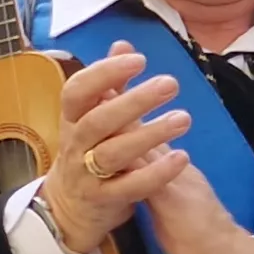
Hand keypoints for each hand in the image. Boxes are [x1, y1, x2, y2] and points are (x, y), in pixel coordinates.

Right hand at [38, 44, 192, 253]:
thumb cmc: (88, 154)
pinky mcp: (103, 200)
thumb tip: (123, 44)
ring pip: (113, 153)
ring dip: (149, 135)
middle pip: (98, 120)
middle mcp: (75, 145)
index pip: (77, 91)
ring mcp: (86, 175)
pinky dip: (156, 174)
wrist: (69, 209)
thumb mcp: (92, 118)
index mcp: (72, 120)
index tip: (138, 60)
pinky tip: (181, 157)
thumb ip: (108, 83)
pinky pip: (129, 187)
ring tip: (183, 119)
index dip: (104, 73)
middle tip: (171, 84)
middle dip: (134, 101)